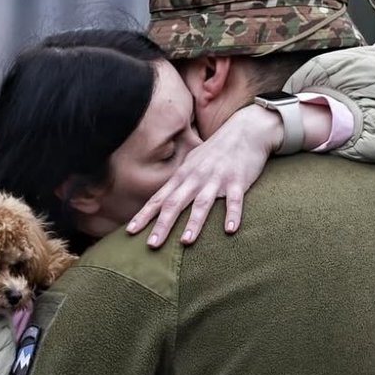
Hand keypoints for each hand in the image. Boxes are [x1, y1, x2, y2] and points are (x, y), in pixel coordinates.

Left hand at [127, 105, 281, 247]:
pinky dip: (232, 215)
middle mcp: (196, 178)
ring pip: (202, 203)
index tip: (130, 232)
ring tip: (186, 241)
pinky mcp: (237, 181)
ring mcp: (216, 179)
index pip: (159, 199)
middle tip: (151, 244)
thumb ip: (179, 183)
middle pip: (175, 203)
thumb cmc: (216, 151)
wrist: (245, 130)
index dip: (144, 215)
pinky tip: (230, 230)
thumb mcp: (192, 164)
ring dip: (194, 223)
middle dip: (163, 224)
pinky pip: (234, 200)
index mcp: (183, 176)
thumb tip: (163, 201)